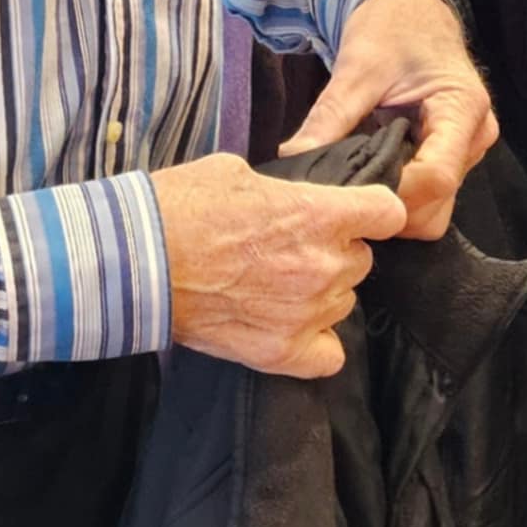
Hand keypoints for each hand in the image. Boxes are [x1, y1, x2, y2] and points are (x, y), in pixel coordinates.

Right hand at [151, 153, 405, 377]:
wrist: (138, 260)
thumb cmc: (181, 206)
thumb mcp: (236, 171)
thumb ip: (282, 189)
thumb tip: (291, 201)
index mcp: (318, 214)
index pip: (388, 212)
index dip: (373, 210)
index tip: (355, 212)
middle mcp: (324, 265)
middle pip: (362, 260)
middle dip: (335, 250)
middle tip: (291, 247)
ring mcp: (307, 313)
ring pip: (344, 302)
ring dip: (320, 292)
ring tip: (277, 285)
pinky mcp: (283, 352)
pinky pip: (330, 355)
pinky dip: (315, 342)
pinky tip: (289, 325)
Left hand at [279, 0, 497, 240]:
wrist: (408, 10)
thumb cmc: (390, 27)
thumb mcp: (357, 67)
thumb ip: (330, 115)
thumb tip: (292, 157)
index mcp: (462, 109)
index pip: (436, 176)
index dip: (391, 191)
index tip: (346, 185)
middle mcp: (474, 138)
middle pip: (437, 204)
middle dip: (387, 204)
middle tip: (340, 186)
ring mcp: (465, 152)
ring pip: (432, 210)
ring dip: (390, 203)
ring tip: (351, 176)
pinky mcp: (448, 157)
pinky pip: (426, 197)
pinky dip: (394, 194)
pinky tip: (364, 172)